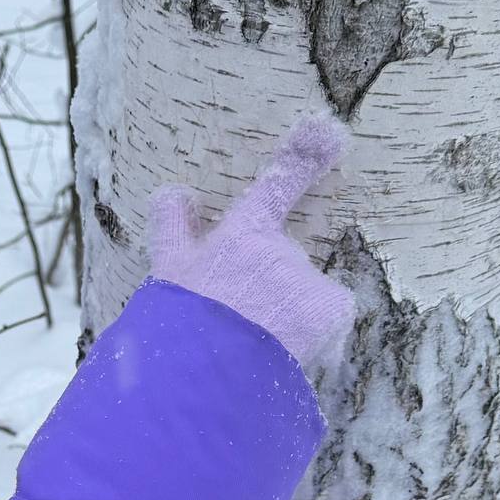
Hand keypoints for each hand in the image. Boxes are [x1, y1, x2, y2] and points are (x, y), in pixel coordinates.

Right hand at [147, 114, 355, 369]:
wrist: (205, 371)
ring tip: (257, 349)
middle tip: (240, 324)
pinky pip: (330, 323)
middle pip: (284, 266)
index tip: (327, 129)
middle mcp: (281, 249)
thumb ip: (172, 226)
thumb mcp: (167, 270)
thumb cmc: (180, 320)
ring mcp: (310, 278)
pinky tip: (286, 356)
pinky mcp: (332, 310)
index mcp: (242, 234)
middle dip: (269, 292)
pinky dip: (316, 340)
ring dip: (289, 319)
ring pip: (307, 298)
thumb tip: (174, 191)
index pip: (276, 187)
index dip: (303, 157)